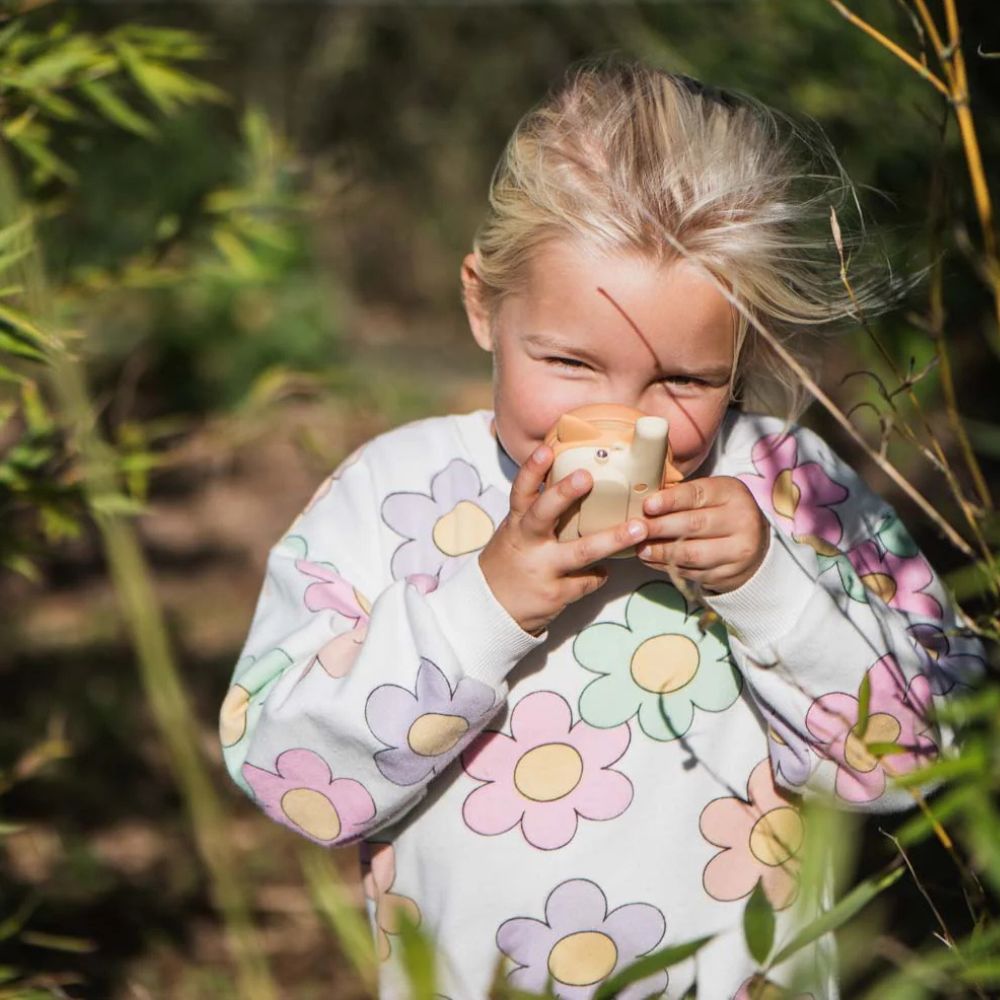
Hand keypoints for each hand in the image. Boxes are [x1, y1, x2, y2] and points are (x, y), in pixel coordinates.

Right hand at [479, 445, 648, 634]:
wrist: (490, 609)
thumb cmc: (511, 562)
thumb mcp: (515, 533)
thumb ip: (538, 512)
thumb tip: (574, 480)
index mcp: (517, 524)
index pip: (521, 491)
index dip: (532, 469)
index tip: (547, 449)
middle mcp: (527, 543)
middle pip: (543, 513)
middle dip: (564, 494)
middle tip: (587, 476)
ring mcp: (542, 569)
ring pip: (580, 552)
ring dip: (612, 539)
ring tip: (639, 528)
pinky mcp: (556, 594)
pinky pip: (589, 580)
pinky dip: (600, 574)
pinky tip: (603, 571)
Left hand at [637, 476, 768, 593]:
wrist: (753, 544)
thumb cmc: (721, 512)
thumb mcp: (711, 494)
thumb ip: (683, 495)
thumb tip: (643, 503)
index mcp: (732, 493)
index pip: (697, 495)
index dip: (670, 501)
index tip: (647, 505)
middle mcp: (740, 520)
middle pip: (693, 525)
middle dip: (659, 527)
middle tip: (636, 529)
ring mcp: (737, 550)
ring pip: (692, 553)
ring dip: (661, 552)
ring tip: (641, 548)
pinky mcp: (728, 574)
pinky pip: (693, 572)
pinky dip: (669, 567)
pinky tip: (654, 560)